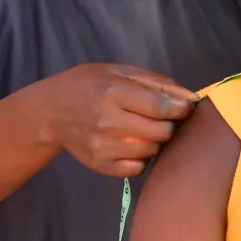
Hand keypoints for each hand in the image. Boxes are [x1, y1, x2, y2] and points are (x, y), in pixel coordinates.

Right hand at [34, 64, 196, 176]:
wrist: (49, 111)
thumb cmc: (87, 85)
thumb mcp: (117, 72)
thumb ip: (155, 82)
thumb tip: (190, 98)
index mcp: (112, 92)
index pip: (160, 107)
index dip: (180, 108)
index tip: (184, 107)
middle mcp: (107, 121)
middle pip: (161, 132)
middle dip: (168, 124)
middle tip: (160, 118)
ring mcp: (102, 147)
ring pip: (152, 151)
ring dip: (154, 140)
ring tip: (141, 129)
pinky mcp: (99, 165)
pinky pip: (137, 169)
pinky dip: (140, 158)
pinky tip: (130, 145)